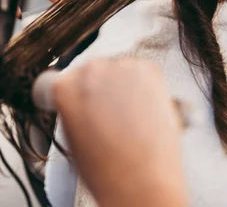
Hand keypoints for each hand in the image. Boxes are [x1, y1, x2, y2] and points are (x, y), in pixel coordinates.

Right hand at [53, 59, 187, 206]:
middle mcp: (91, 70)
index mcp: (64, 88)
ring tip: (129, 116)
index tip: (76, 101)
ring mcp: (120, 67)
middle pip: (90, 71)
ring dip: (121, 85)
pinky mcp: (148, 70)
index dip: (68, 94)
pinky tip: (143, 109)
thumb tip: (83, 99)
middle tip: (107, 114)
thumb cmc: (106, 170)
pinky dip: (143, 85)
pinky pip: (141, 71)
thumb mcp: (72, 137)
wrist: (141, 181)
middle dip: (97, 88)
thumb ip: (73, 109)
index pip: (57, 81)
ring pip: (117, 70)